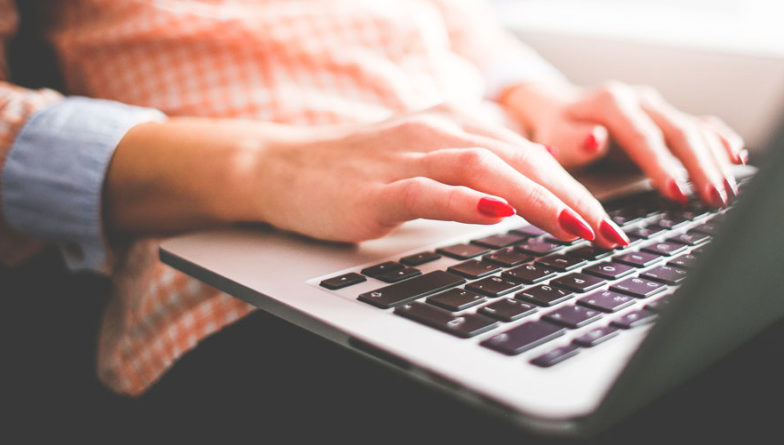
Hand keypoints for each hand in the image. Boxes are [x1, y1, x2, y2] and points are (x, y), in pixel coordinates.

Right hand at [238, 106, 629, 246]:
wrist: (284, 167)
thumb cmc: (359, 171)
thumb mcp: (426, 163)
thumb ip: (472, 174)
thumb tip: (524, 201)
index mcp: (456, 123)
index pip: (529, 153)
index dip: (575, 187)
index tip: (608, 223)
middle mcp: (439, 130)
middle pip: (520, 157)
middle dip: (572, 197)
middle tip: (608, 233)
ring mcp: (407, 156)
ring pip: (484, 168)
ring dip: (534, 199)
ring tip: (572, 228)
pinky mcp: (378, 187)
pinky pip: (428, 191)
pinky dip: (464, 201)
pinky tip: (494, 213)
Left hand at [500, 80, 746, 206]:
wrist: (557, 108)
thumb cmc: (554, 130)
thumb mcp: (552, 138)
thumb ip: (572, 142)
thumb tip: (595, 139)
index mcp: (611, 103)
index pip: (642, 136)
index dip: (661, 166)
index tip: (676, 193)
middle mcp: (639, 100)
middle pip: (678, 131)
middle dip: (698, 167)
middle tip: (713, 198)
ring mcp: (656, 107)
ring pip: (694, 130)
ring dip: (713, 161)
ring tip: (724, 192)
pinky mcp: (665, 117)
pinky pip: (699, 126)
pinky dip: (718, 141)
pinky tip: (735, 159)